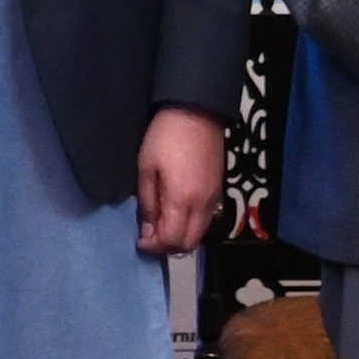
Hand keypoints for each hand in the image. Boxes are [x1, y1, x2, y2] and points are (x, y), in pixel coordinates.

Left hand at [133, 104, 226, 256]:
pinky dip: (191, 226)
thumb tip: (148, 232)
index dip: (155, 246)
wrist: (197, 112)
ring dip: (181, 237)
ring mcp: (214, 199)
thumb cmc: (164, 138)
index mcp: (182, 200)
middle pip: (189, 242)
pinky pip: (206, 220)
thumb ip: (148, 204)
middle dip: (168, 246)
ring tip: (161, 226)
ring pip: (200, 233)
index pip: (172, 239)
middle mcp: (203, 205)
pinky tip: (176, 214)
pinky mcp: (219, 191)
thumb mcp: (146, 169)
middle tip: (150, 237)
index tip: (140, 241)